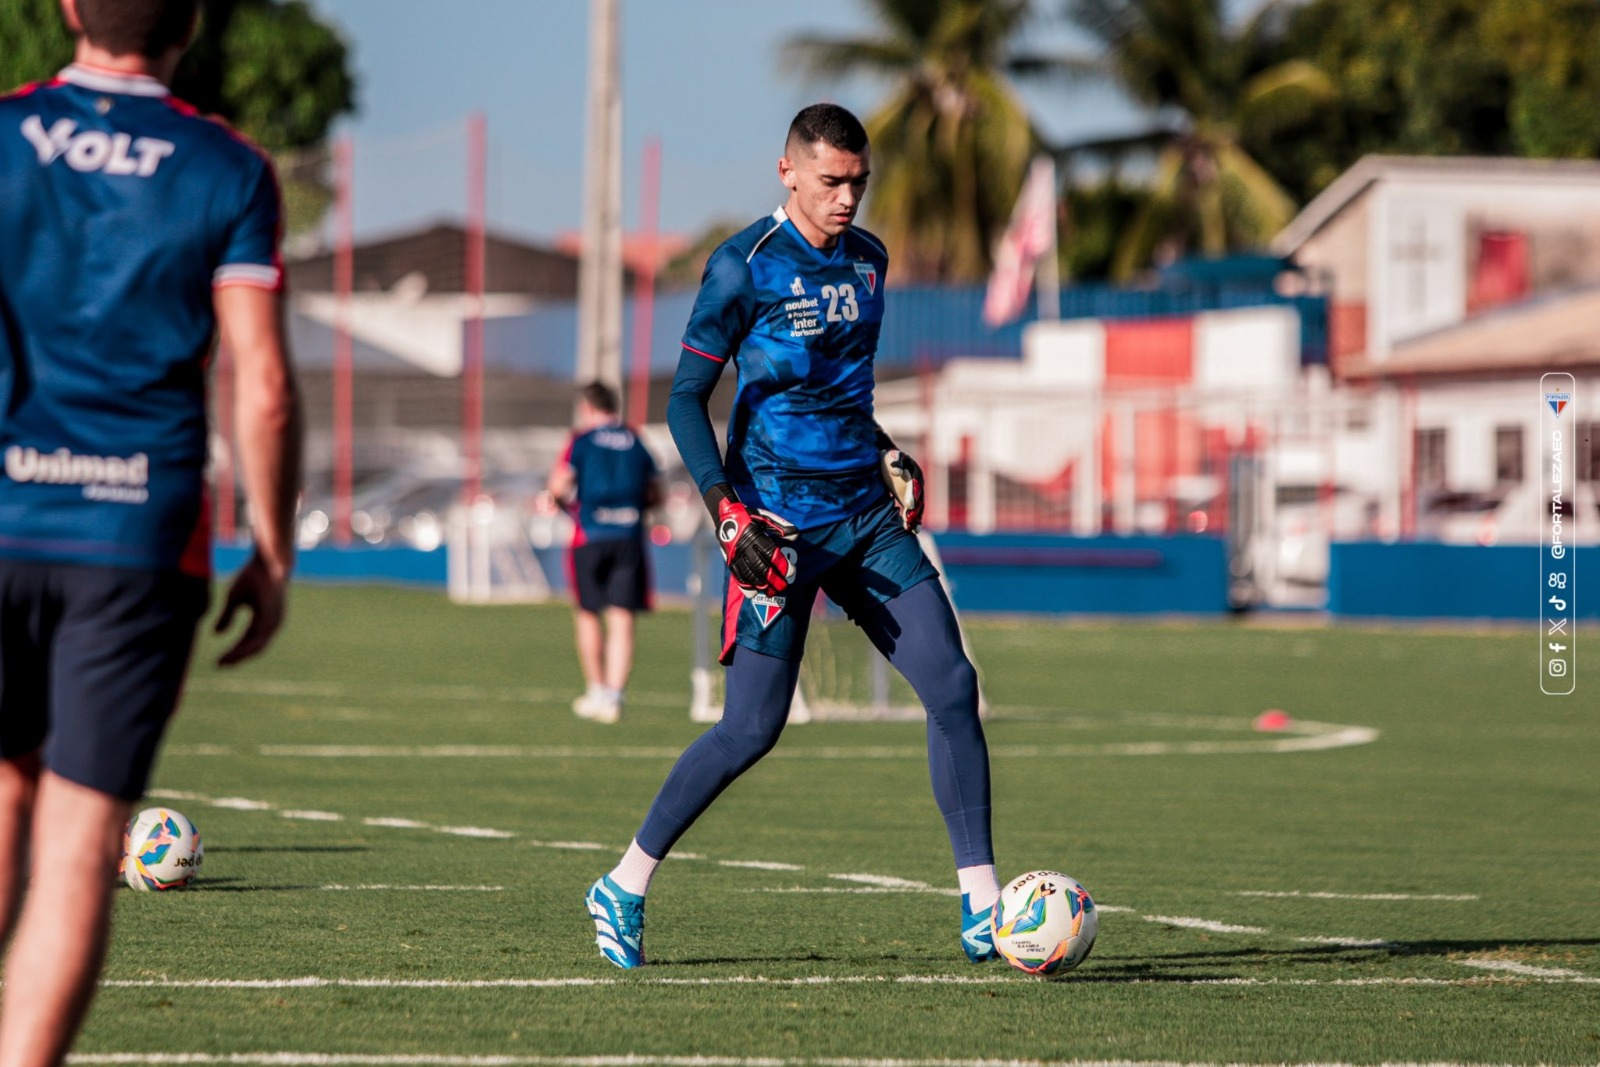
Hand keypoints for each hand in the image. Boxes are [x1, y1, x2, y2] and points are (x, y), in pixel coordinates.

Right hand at [214, 550, 288, 665]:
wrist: (268, 561)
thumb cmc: (253, 576)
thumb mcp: (234, 598)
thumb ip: (227, 616)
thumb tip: (217, 634)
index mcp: (263, 619)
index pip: (248, 640)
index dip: (234, 651)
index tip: (218, 660)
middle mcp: (271, 623)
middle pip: (253, 647)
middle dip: (236, 658)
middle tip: (218, 665)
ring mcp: (274, 622)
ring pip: (256, 646)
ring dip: (239, 656)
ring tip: (223, 663)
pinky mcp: (273, 618)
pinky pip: (259, 639)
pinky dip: (245, 648)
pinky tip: (232, 653)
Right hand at [706, 485, 796, 596]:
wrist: (726, 515)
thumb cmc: (749, 517)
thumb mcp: (765, 518)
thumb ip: (780, 527)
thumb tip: (796, 536)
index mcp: (755, 536)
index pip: (771, 554)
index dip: (782, 564)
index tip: (791, 571)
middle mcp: (745, 547)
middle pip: (761, 568)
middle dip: (774, 579)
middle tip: (784, 585)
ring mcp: (736, 556)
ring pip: (749, 574)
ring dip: (761, 585)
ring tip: (771, 591)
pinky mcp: (729, 561)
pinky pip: (737, 576)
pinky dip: (745, 586)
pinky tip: (753, 593)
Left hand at [879, 449, 924, 531]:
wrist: (890, 459)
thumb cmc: (890, 457)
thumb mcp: (892, 456)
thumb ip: (896, 462)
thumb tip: (897, 472)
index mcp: (916, 472)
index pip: (916, 486)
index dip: (913, 496)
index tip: (910, 506)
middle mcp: (919, 483)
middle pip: (919, 499)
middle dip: (916, 511)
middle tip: (911, 522)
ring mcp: (916, 492)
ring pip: (919, 506)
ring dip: (915, 518)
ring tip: (912, 530)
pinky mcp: (911, 498)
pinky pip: (914, 509)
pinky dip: (913, 519)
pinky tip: (911, 530)